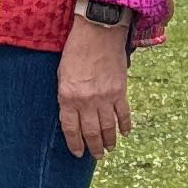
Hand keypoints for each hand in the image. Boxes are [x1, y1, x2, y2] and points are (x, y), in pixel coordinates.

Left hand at [58, 15, 133, 158]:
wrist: (98, 32)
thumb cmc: (75, 50)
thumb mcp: (62, 74)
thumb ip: (67, 96)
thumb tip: (73, 114)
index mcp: (68, 97)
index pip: (71, 129)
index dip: (75, 144)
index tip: (78, 153)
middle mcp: (86, 101)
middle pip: (90, 132)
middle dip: (94, 147)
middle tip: (97, 155)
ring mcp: (105, 97)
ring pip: (108, 127)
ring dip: (109, 141)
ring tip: (109, 149)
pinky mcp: (120, 90)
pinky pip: (123, 114)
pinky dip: (125, 125)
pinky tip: (125, 133)